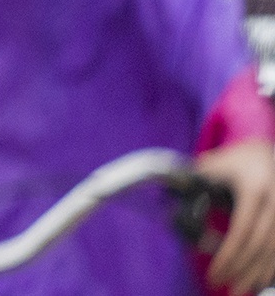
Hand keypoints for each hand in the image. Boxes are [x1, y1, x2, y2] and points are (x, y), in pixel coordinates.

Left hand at [198, 140, 274, 294]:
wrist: (267, 150)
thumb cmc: (237, 159)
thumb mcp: (215, 164)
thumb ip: (194, 180)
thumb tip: (167, 193)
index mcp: (253, 190)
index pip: (242, 231)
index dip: (229, 255)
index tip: (215, 272)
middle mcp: (274, 202)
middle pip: (259, 246)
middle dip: (241, 269)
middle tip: (226, 286)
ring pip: (274, 250)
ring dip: (258, 273)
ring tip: (243, 289)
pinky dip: (273, 266)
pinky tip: (262, 279)